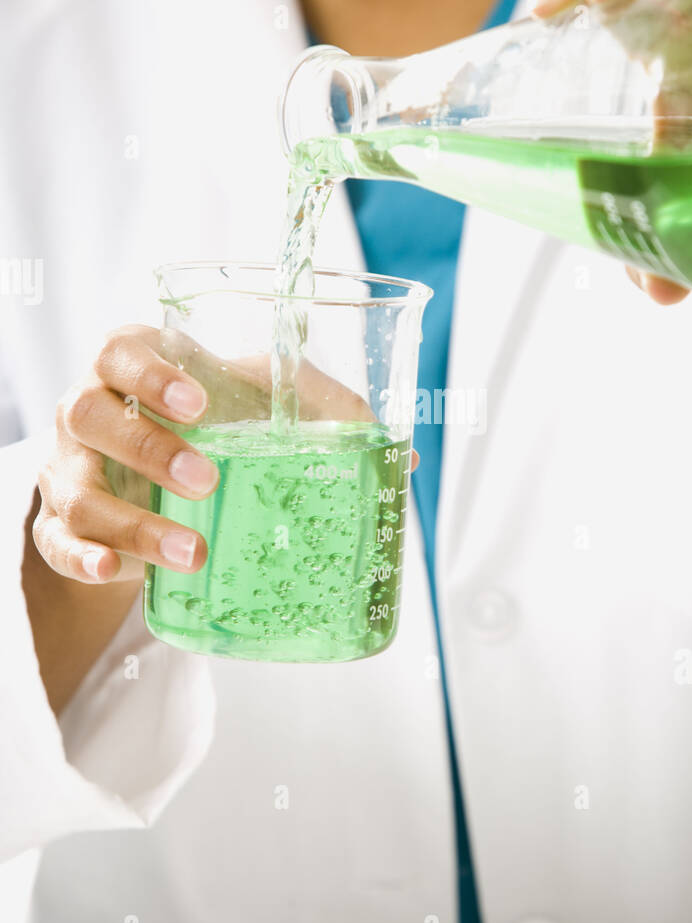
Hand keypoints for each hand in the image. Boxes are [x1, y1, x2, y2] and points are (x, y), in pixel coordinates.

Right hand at [34, 326, 399, 585]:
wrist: (146, 482)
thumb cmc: (210, 427)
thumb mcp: (258, 408)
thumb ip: (322, 416)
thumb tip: (402, 459)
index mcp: (131, 367)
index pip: (121, 350)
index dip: (153, 372)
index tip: (199, 401)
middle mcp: (89, 412)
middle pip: (90, 415)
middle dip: (149, 448)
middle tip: (207, 478)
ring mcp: (70, 471)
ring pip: (78, 492)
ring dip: (134, 523)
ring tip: (191, 552)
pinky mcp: (61, 527)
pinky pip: (58, 544)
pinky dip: (85, 559)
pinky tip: (118, 571)